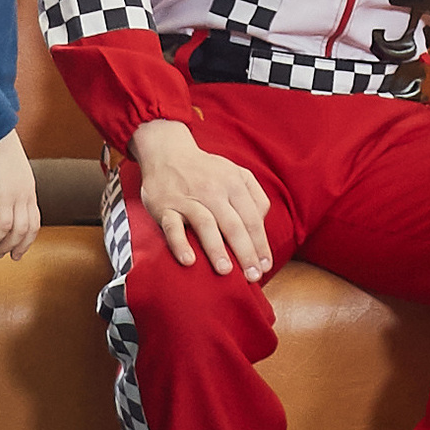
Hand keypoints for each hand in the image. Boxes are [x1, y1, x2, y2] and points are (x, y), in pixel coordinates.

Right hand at [0, 130, 40, 260]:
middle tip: (12, 257)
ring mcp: (18, 196)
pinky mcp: (4, 197)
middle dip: (22, 245)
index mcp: (27, 188)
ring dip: (8, 244)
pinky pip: (3, 225)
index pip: (34, 217)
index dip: (28, 234)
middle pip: (31, 227)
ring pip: (19, 230)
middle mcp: (27, 194)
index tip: (20, 245)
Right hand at [130, 118, 272, 278]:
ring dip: (216, 249)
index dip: (260, 244)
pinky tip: (188, 261)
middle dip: (245, 252)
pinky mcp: (165, 206)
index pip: (252, 219)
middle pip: (233, 224)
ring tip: (226, 271)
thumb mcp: (236, 173)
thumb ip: (255, 195)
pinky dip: (180, 243)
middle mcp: (213, 191)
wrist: (168, 152)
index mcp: (234, 185)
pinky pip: (172, 226)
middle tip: (252, 276)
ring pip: (205, 224)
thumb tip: (262, 222)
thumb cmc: (207, 171)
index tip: (265, 266)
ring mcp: (188, 199)